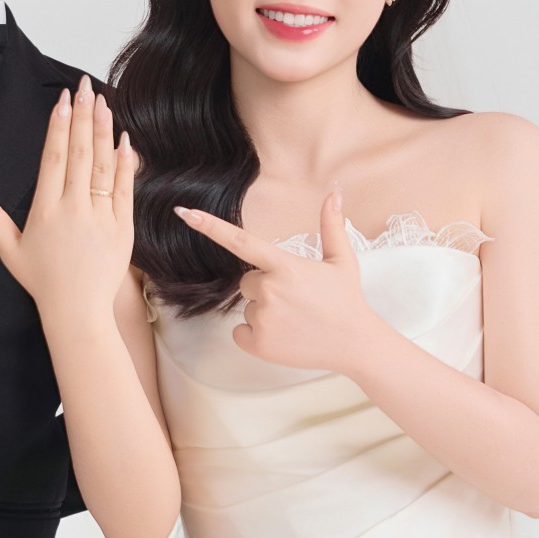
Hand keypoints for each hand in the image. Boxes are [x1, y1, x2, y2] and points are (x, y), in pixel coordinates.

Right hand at [0, 73, 135, 323]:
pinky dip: (124, 162)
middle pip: (79, 153)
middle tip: (83, 87)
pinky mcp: (123, 227)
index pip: (53, 158)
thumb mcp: (9, 249)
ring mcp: (101, 217)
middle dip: (82, 116)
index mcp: (45, 211)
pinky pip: (124, 188)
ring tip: (102, 101)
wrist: (78, 311)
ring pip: (103, 165)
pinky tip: (123, 139)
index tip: (62, 100)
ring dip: (103, 130)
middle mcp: (74, 209)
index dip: (58, 126)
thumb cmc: (43, 282)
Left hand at [176, 188, 374, 371]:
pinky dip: (255, 335)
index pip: (240, 241)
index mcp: (284, 266)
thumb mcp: (341, 260)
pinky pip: (240, 332)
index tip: (184, 213)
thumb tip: (335, 193)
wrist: (354, 343)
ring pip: (247, 307)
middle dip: (264, 287)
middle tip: (294, 298)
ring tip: (294, 318)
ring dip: (264, 311)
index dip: (209, 226)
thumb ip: (331, 225)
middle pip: (246, 281)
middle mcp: (269, 290)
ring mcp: (262, 319)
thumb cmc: (346, 300)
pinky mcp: (258, 344)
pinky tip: (282, 335)